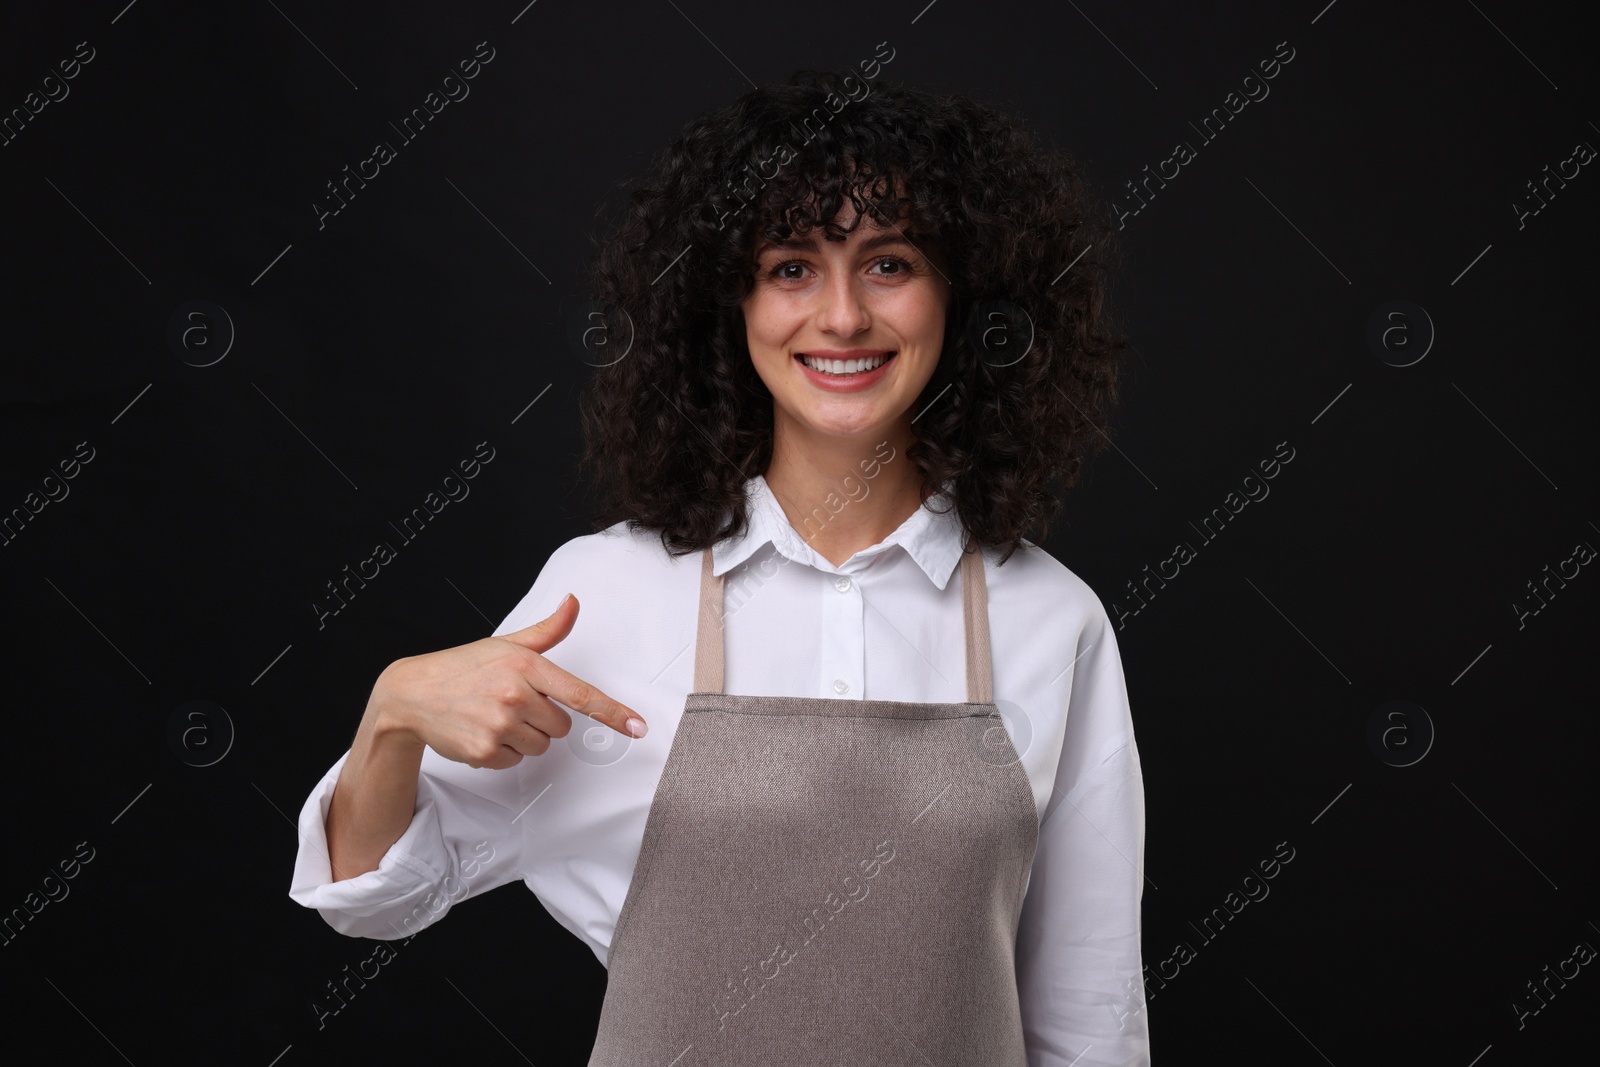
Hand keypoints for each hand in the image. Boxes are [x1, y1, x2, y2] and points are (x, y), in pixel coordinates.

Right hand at [369, 593, 645, 769]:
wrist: (412, 693)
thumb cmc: (464, 667)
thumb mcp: (507, 643)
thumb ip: (547, 630)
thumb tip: (573, 603)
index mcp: (525, 666)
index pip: (580, 694)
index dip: (613, 712)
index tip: (638, 727)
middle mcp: (514, 695)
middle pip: (562, 726)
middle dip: (543, 719)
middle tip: (511, 703)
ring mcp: (498, 725)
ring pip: (541, 746)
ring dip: (524, 737)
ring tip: (494, 716)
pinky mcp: (484, 751)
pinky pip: (516, 761)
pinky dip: (503, 752)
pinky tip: (482, 732)